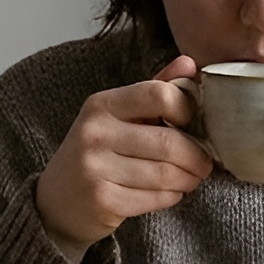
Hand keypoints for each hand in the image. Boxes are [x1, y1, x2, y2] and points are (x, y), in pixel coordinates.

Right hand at [35, 55, 211, 259]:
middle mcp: (95, 132)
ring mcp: (95, 167)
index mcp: (102, 104)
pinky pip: (156, 198)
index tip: (191, 122)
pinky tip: (169, 192)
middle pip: (169, 142)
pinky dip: (172, 197)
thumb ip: (155, 88)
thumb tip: (190, 63)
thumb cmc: (99, 151)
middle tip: (204, 164)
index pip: (159, 94)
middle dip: (197, 157)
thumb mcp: (119, 114)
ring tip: (190, 178)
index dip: (186, 108)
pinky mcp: (103, 200)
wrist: (58, 200)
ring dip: (188, 179)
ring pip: (166, 174)